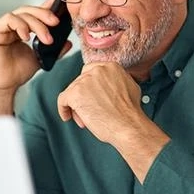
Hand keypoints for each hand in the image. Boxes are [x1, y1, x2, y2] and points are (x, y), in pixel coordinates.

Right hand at [0, 0, 72, 115]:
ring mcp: (3, 28)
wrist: (3, 87)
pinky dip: (20, 25)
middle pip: (29, 10)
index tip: (61, 8)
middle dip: (44, 14)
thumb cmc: (16, 73)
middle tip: (56, 22)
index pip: (35, 13)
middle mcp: (12, 26)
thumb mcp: (40, 59)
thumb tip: (68, 42)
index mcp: (22, 29)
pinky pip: (8, 20)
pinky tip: (27, 37)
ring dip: (36, 23)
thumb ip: (54, 50)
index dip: (47, 7)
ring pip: (21, 14)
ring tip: (46, 39)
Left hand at [57, 62, 169, 181]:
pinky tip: (68, 116)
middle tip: (89, 110)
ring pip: (72, 92)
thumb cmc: (130, 114)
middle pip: (80, 82)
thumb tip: (108, 85)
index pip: (90, 71)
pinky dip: (63, 109)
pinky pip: (63, 100)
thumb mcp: (129, 87)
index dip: (88, 86)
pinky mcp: (75, 93)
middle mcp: (97, 70)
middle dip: (83, 97)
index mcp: (111, 67)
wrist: (128, 126)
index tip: (89, 95)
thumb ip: (115, 81)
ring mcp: (85, 81)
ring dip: (77, 106)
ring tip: (86, 119)